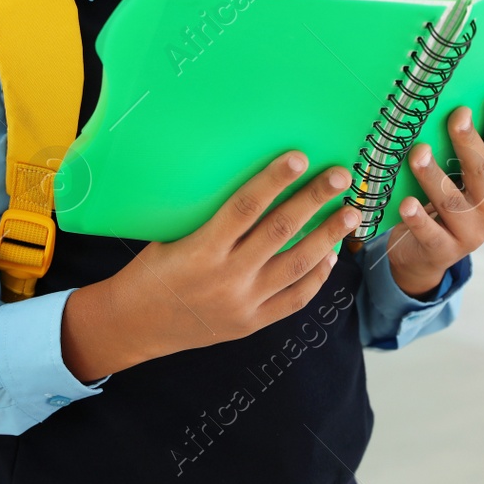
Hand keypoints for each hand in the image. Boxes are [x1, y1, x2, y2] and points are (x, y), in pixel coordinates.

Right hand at [60, 152, 361, 381]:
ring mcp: (243, 303)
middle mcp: (227, 277)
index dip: (274, 180)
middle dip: (314, 201)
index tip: (299, 158)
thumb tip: (251, 182)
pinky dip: (315, 277)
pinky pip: (294, 300)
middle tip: (340, 177)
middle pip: (280, 232)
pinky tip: (330, 256)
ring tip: (350, 214)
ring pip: (296, 266)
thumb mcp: (170, 235)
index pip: (245, 207)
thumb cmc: (150, 271)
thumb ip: (210, 216)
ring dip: (327, 238)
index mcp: (202, 249)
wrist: (133, 325)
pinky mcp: (252, 324)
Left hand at [385, 86, 483, 297]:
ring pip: (452, 202)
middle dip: (468, 143)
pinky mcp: (444, 251)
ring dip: (435, 176)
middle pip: (481, 172)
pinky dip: (418, 218)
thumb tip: (446, 101)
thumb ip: (460, 152)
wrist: (425, 256)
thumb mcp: (459, 180)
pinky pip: (430, 233)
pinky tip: (406, 204)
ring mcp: (469, 232)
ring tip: (419, 154)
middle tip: (458, 116)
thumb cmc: (442, 207)